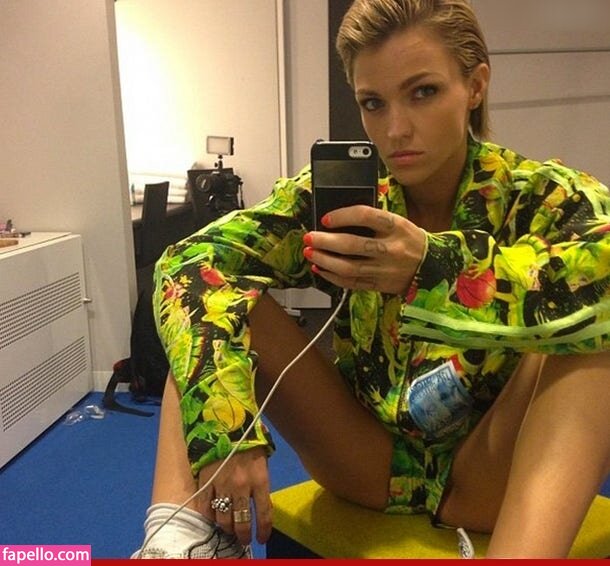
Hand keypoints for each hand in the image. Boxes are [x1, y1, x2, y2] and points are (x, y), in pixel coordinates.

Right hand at [199, 446, 271, 545]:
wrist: (226, 422)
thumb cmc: (249, 440)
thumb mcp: (263, 460)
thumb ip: (261, 482)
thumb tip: (260, 504)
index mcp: (260, 479)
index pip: (264, 514)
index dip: (263, 530)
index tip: (262, 539)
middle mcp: (241, 486)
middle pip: (241, 521)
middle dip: (243, 534)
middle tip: (244, 538)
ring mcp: (221, 485)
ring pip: (223, 518)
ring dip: (227, 527)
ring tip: (229, 528)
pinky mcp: (205, 482)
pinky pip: (206, 507)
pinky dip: (209, 516)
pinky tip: (213, 517)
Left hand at [304, 205, 425, 294]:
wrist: (433, 266)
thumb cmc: (409, 241)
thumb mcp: (398, 223)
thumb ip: (373, 221)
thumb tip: (337, 221)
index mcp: (397, 226)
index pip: (365, 216)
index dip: (342, 216)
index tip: (326, 219)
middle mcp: (391, 248)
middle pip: (352, 244)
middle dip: (325, 241)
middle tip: (309, 237)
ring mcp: (385, 269)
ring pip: (348, 267)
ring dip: (325, 260)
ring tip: (311, 253)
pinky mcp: (380, 285)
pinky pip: (352, 282)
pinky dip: (333, 276)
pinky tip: (321, 269)